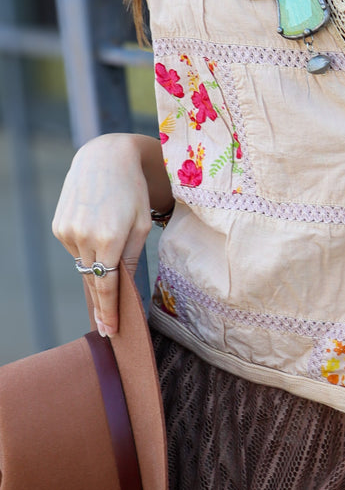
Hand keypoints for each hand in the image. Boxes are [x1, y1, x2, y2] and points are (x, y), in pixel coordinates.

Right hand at [52, 134, 154, 336]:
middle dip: (101, 304)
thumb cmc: (132, 192)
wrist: (104, 158)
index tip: (109, 331)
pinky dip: (86, 252)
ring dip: (95, 271)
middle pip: (93, 281)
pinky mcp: (58, 227)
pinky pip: (75, 251)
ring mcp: (66, 232)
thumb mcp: (141, 225)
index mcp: (109, 237)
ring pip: (83, 266)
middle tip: (107, 328)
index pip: (107, 285)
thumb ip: (131, 259)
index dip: (108, 311)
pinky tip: (96, 237)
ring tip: (109, 260)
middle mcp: (83, 236)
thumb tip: (124, 290)